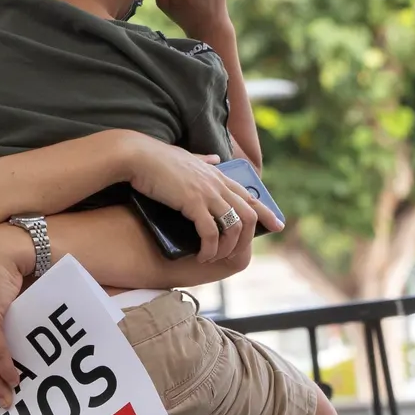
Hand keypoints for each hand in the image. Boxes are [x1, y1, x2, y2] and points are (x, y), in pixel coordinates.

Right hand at [116, 134, 280, 261]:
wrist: (137, 156)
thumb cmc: (157, 158)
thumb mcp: (187, 157)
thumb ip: (203, 161)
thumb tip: (215, 159)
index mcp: (217, 174)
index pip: (250, 195)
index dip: (266, 212)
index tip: (277, 225)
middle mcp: (217, 183)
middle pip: (249, 214)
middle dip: (246, 239)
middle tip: (237, 255)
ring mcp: (207, 192)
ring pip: (234, 226)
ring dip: (227, 248)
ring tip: (214, 258)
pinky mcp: (192, 202)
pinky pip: (211, 232)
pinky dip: (210, 248)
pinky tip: (203, 256)